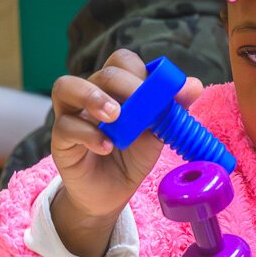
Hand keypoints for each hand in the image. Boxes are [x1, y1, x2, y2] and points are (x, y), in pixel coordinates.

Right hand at [49, 49, 199, 256]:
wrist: (113, 194)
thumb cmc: (131, 158)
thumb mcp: (157, 134)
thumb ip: (171, 109)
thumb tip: (194, 85)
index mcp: (115, 88)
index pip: (122, 62)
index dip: (141, 72)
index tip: (161, 93)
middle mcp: (90, 95)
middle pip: (101, 73)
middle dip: (124, 85)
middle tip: (140, 104)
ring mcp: (71, 115)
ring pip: (66, 87)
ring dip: (93, 96)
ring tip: (114, 115)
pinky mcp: (61, 140)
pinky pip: (66, 127)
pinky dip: (89, 134)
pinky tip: (107, 147)